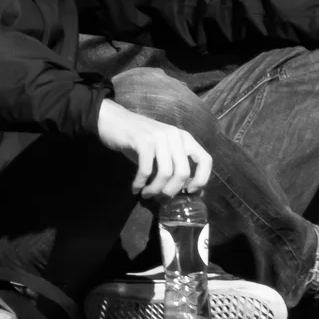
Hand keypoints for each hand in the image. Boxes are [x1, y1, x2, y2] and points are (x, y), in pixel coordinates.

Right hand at [95, 99, 213, 196]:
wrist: (112, 120)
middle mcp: (175, 135)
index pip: (205, 160)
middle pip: (183, 172)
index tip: (188, 192)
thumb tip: (183, 191)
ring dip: (154, 189)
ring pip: (165, 173)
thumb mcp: (161, 151)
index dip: (201, 180)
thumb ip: (173, 166)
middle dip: (172, 191)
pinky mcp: (143, 140)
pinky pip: (146, 169)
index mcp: (184, 138)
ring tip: (146, 194)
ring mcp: (159, 136)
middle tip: (160, 198)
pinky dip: (140, 183)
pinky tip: (135, 188)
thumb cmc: (138, 139)